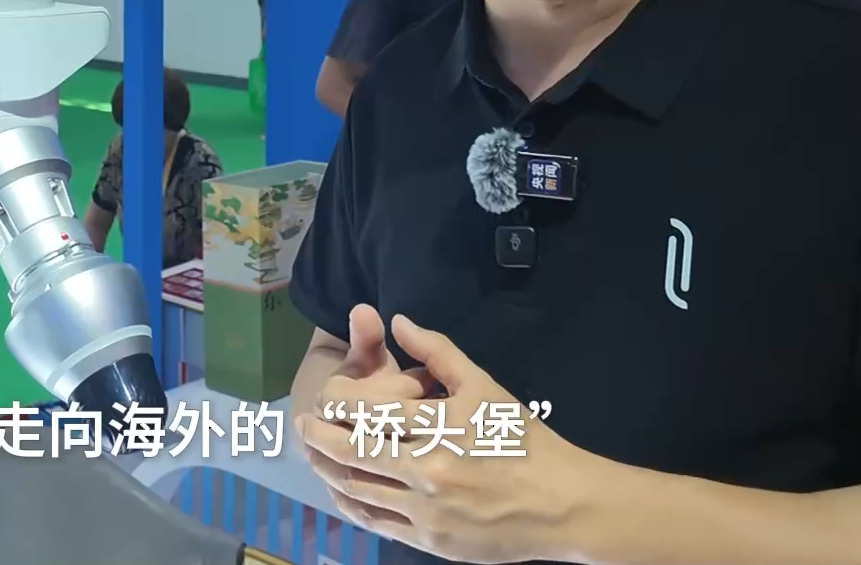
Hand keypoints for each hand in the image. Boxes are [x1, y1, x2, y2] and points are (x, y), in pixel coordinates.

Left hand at [297, 314, 590, 563]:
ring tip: (312, 453)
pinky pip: (375, 521)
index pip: (369, 410)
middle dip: (319, 435)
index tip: (324, 393)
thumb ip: (438, 351)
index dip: (337, 401)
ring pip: (358, 488)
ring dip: (328, 468)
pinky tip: (340, 488)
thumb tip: (397, 319)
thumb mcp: (484, 385)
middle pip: (354, 450)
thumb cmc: (520, 438)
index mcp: (439, 427)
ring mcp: (426, 511)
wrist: (559, 504)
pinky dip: (351, 503)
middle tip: (301, 423)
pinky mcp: (429, 541)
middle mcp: (427, 470)